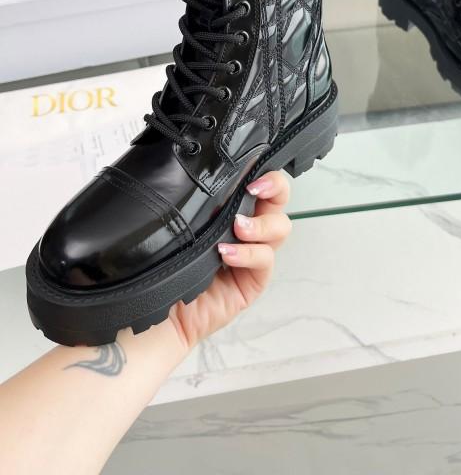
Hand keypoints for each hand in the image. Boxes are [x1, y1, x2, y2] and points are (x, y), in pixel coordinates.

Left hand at [167, 170, 291, 350]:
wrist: (158, 312)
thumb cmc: (164, 265)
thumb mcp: (180, 225)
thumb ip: (197, 203)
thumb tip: (199, 171)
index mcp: (230, 209)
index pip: (257, 182)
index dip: (263, 172)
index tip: (251, 171)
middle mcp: (247, 229)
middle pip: (279, 200)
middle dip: (275, 187)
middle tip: (255, 189)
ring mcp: (254, 254)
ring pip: (280, 228)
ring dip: (261, 225)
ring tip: (239, 228)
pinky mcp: (254, 281)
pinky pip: (265, 260)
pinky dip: (250, 254)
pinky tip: (228, 254)